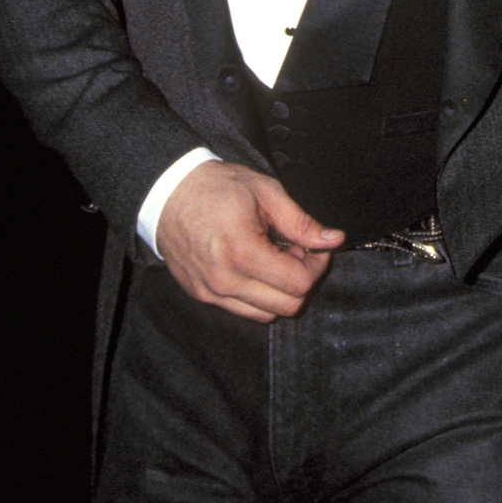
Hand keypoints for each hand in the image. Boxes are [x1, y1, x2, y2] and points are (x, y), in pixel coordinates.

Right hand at [154, 160, 343, 321]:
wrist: (169, 193)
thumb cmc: (215, 188)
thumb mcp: (266, 193)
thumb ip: (301, 222)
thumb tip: (333, 240)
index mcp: (242, 253)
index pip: (298, 284)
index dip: (316, 265)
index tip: (313, 247)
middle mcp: (224, 281)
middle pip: (287, 306)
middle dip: (301, 280)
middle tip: (296, 252)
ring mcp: (210, 292)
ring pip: (266, 314)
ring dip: (280, 291)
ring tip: (274, 259)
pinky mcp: (202, 296)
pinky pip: (243, 311)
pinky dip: (259, 295)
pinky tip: (256, 267)